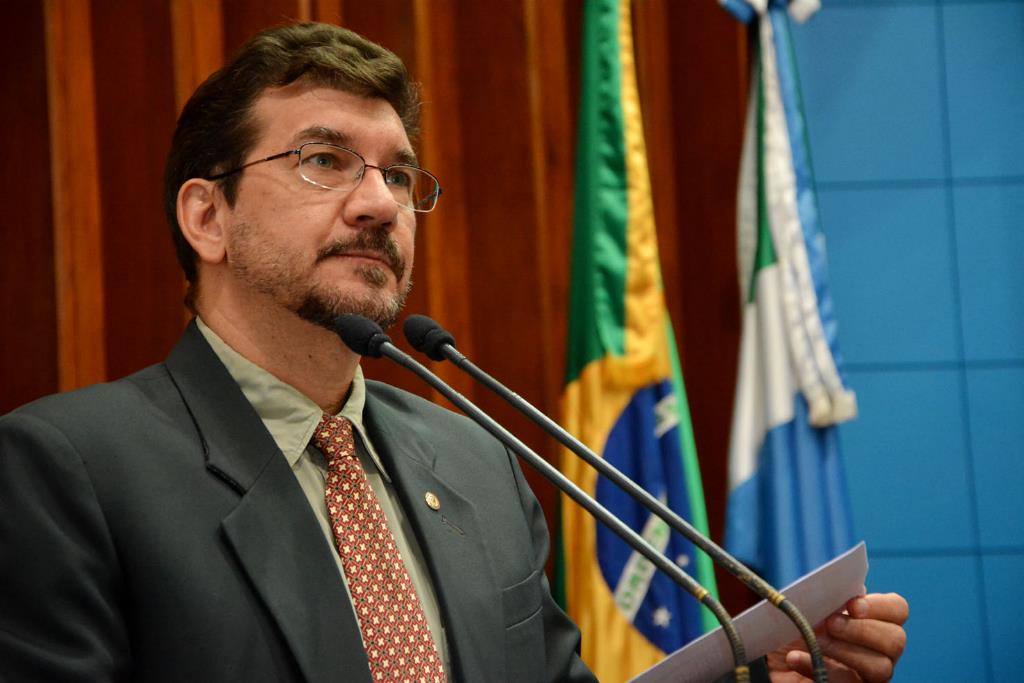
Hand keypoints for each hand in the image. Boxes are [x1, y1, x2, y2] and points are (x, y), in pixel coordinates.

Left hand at [767, 592, 907, 682]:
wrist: (768, 663)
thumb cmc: (792, 630)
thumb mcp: (805, 609)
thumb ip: (829, 597)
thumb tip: (848, 588)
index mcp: (873, 620)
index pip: (897, 609)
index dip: (880, 605)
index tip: (852, 604)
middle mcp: (879, 651)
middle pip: (895, 640)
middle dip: (862, 629)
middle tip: (831, 623)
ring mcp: (867, 676)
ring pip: (882, 668)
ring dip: (845, 650)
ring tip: (815, 639)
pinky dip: (821, 670)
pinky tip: (795, 658)